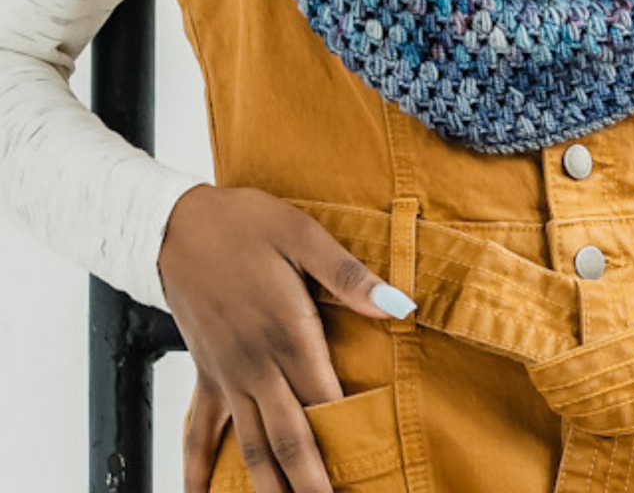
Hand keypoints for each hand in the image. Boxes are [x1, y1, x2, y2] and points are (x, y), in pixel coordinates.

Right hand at [158, 183, 414, 492]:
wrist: (177, 224)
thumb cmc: (245, 223)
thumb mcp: (302, 234)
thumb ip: (349, 275)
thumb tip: (399, 304)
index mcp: (288, 331)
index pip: (326, 399)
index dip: (349, 436)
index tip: (372, 465)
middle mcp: (257, 365)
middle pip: (290, 439)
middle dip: (313, 483)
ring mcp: (227, 376)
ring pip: (251, 448)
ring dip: (270, 488)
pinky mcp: (205, 374)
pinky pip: (198, 434)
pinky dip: (198, 472)